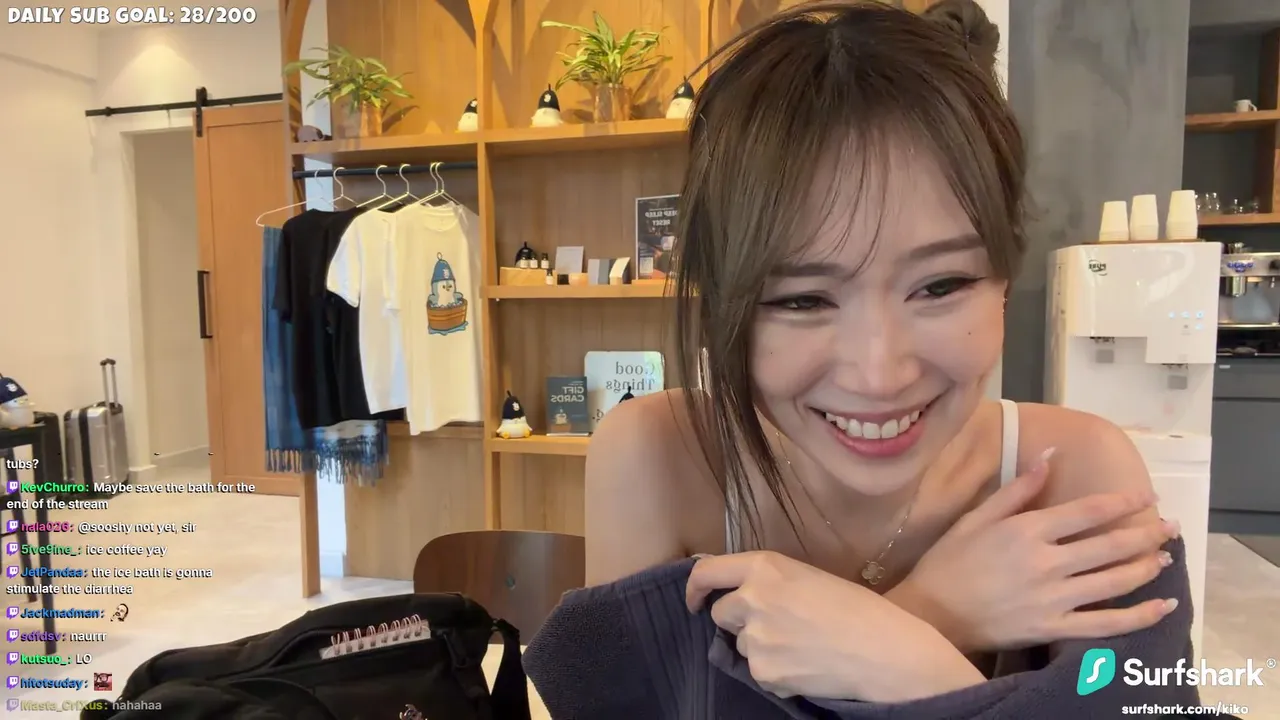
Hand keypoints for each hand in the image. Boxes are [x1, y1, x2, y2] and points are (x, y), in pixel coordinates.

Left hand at [686, 551, 984, 702]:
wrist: (883, 651)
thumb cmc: (857, 609)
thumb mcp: (808, 577)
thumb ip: (771, 581)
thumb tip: (742, 592)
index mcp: (766, 567)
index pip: (707, 571)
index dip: (694, 588)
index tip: (695, 600)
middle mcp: (752, 598)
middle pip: (721, 613)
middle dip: (739, 621)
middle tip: (774, 625)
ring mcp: (755, 637)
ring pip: (741, 645)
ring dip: (761, 647)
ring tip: (801, 647)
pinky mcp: (763, 671)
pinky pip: (759, 672)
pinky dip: (776, 672)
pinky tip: (806, 666)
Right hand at [887, 449, 1179, 653]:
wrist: (931, 613)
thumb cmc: (950, 561)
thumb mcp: (977, 517)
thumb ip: (1018, 489)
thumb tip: (1050, 454)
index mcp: (1028, 530)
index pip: (1088, 511)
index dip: (1123, 501)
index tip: (1146, 494)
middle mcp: (1047, 563)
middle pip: (1111, 545)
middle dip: (1146, 533)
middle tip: (1170, 526)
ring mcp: (1053, 599)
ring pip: (1115, 582)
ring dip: (1147, 566)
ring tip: (1165, 557)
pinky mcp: (1053, 629)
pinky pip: (1106, 625)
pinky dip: (1139, 617)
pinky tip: (1162, 607)